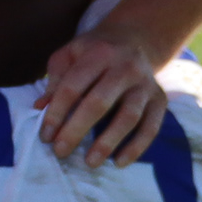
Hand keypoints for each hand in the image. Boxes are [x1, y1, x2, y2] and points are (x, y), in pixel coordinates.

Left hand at [36, 25, 170, 164]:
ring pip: (128, 117)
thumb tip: (40, 108)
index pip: (74, 85)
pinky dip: (137, 147)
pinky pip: (151, 127)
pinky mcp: (161, 100)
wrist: (135, 39)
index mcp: (99, 53)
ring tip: (89, 162)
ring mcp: (146, 84)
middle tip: (60, 152)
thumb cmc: (95, 51)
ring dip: (107, 142)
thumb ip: (55, 78)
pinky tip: (119, 162)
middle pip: (99, 102)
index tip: (45, 136)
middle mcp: (126, 67)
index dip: (57, 112)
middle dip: (77, 130)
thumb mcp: (71, 53)